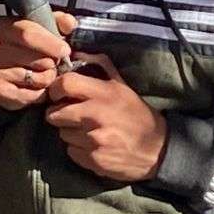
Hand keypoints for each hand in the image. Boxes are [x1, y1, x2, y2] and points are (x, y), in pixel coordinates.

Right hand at [0, 11, 75, 110]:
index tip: (65, 51)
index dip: (50, 43)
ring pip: (35, 78)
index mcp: (7, 27)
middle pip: (35, 58)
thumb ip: (59, 22)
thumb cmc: (32, 49)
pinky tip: (36, 88)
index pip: (28, 33)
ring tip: (43, 75)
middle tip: (54, 64)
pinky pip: (30, 95)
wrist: (11, 75)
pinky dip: (39, 94)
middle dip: (52, 64)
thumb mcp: (45, 30)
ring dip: (47, 79)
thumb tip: (69, 23)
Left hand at [45, 54, 166, 182]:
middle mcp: (98, 115)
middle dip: (59, 115)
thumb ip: (100, 66)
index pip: (66, 84)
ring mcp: (95, 140)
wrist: (157, 149)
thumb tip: (76, 53)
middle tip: (72, 116)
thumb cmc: (136, 114)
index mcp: (105, 93)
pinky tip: (94, 146)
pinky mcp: (94, 160)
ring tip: (88, 132)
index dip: (55, 89)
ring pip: (63, 134)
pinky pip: (71, 151)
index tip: (57, 95)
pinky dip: (79, 150)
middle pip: (55, 114)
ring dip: (71, 133)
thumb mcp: (122, 86)